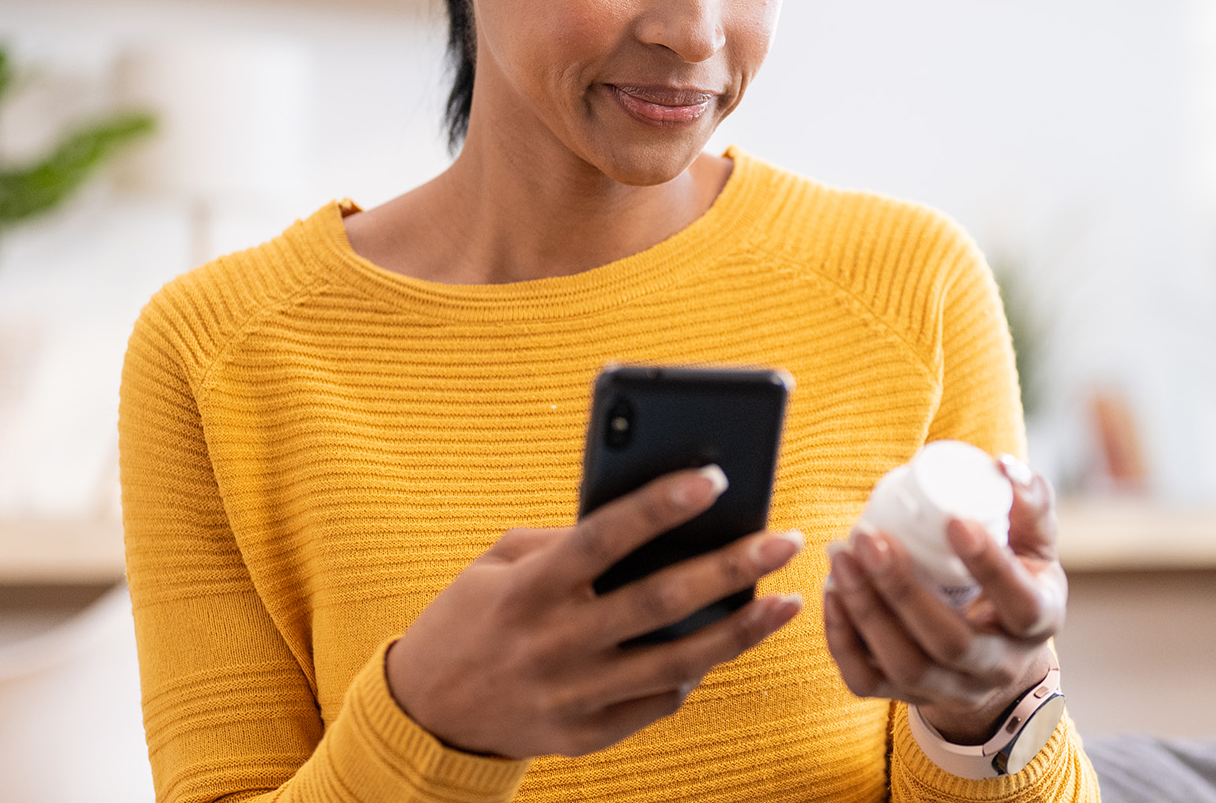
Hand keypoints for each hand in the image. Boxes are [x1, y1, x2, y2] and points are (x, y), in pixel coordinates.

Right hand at [386, 466, 804, 758]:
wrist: (429, 710)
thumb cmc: (472, 616)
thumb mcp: (497, 562)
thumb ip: (564, 541)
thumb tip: (650, 524)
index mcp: (527, 588)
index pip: (603, 539)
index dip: (658, 507)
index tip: (713, 479)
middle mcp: (552, 643)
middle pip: (657, 602)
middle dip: (729, 567)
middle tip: (783, 540)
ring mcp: (571, 696)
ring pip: (676, 662)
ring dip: (739, 631)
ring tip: (786, 602)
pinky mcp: (584, 735)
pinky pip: (657, 701)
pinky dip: (695, 671)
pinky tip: (724, 643)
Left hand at [823, 455, 1065, 743]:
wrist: (997, 648)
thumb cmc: (1013, 578)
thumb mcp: (1033, 544)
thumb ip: (1028, 503)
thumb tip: (1005, 466)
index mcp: (1036, 621)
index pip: (1020, 604)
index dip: (989, 566)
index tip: (954, 522)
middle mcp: (999, 666)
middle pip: (950, 643)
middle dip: (902, 590)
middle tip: (867, 537)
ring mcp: (953, 688)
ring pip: (906, 666)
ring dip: (866, 611)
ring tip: (841, 557)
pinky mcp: (909, 696)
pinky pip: (867, 682)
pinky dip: (842, 640)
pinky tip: (832, 594)